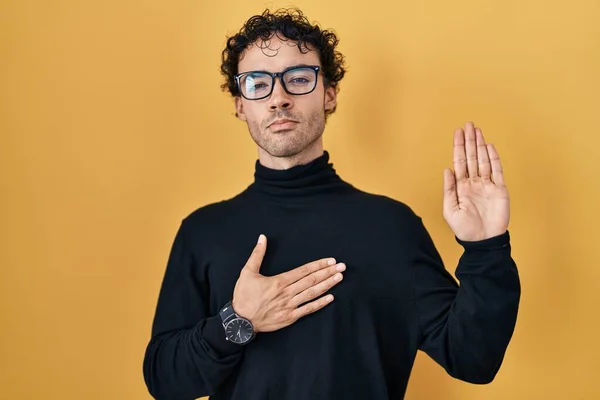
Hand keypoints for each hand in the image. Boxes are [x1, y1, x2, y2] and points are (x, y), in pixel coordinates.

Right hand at [232, 234, 344, 332]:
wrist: (240, 321)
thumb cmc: (243, 296)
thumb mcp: (247, 272)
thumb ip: (257, 254)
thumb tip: (262, 238)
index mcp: (279, 281)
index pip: (303, 270)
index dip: (318, 265)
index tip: (330, 261)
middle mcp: (287, 293)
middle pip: (311, 280)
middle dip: (328, 272)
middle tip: (341, 266)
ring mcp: (290, 306)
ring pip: (312, 293)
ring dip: (327, 285)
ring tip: (339, 278)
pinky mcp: (290, 318)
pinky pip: (308, 309)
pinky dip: (320, 303)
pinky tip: (330, 297)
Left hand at [443, 122, 509, 241]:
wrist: (483, 241)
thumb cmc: (464, 229)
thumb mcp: (450, 210)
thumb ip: (448, 189)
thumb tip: (447, 169)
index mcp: (461, 186)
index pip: (459, 161)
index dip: (458, 147)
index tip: (458, 132)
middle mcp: (474, 182)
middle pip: (471, 157)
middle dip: (470, 140)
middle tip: (469, 124)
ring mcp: (487, 185)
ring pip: (483, 160)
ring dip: (480, 145)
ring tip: (478, 130)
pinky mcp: (500, 189)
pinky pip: (497, 170)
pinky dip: (494, 158)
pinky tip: (489, 147)